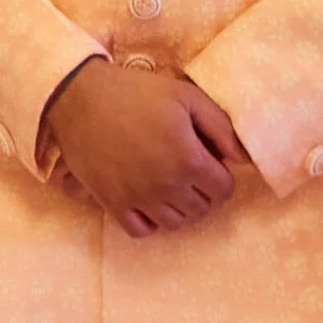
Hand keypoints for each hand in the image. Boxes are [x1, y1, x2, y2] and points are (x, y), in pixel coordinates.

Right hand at [41, 59, 239, 237]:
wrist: (80, 96)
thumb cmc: (136, 92)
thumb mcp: (186, 97)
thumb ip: (222, 127)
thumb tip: (243, 160)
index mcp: (189, 160)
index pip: (224, 190)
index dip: (220, 175)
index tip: (205, 160)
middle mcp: (167, 186)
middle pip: (201, 208)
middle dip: (201, 191)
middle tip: (186, 169)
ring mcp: (138, 197)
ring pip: (174, 222)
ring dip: (178, 207)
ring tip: (167, 184)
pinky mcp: (112, 202)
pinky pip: (141, 230)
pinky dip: (149, 221)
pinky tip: (146, 199)